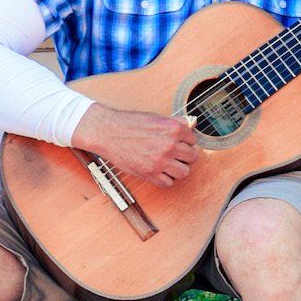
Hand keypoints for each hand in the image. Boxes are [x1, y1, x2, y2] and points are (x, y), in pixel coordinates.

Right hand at [71, 103, 198, 187]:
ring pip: (184, 173)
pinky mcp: (149, 173)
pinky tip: (159, 172)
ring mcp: (160, 161)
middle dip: (184, 156)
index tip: (178, 142)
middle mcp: (169, 145)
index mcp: (173, 129)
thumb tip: (191, 125)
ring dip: (178, 169)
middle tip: (174, 154)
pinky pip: (168, 183)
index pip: (194, 140)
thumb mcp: (156, 117)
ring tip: (168, 164)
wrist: (107, 132)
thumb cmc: (129, 123)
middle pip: (192, 157)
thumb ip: (175, 122)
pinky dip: (165, 179)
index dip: (185, 142)